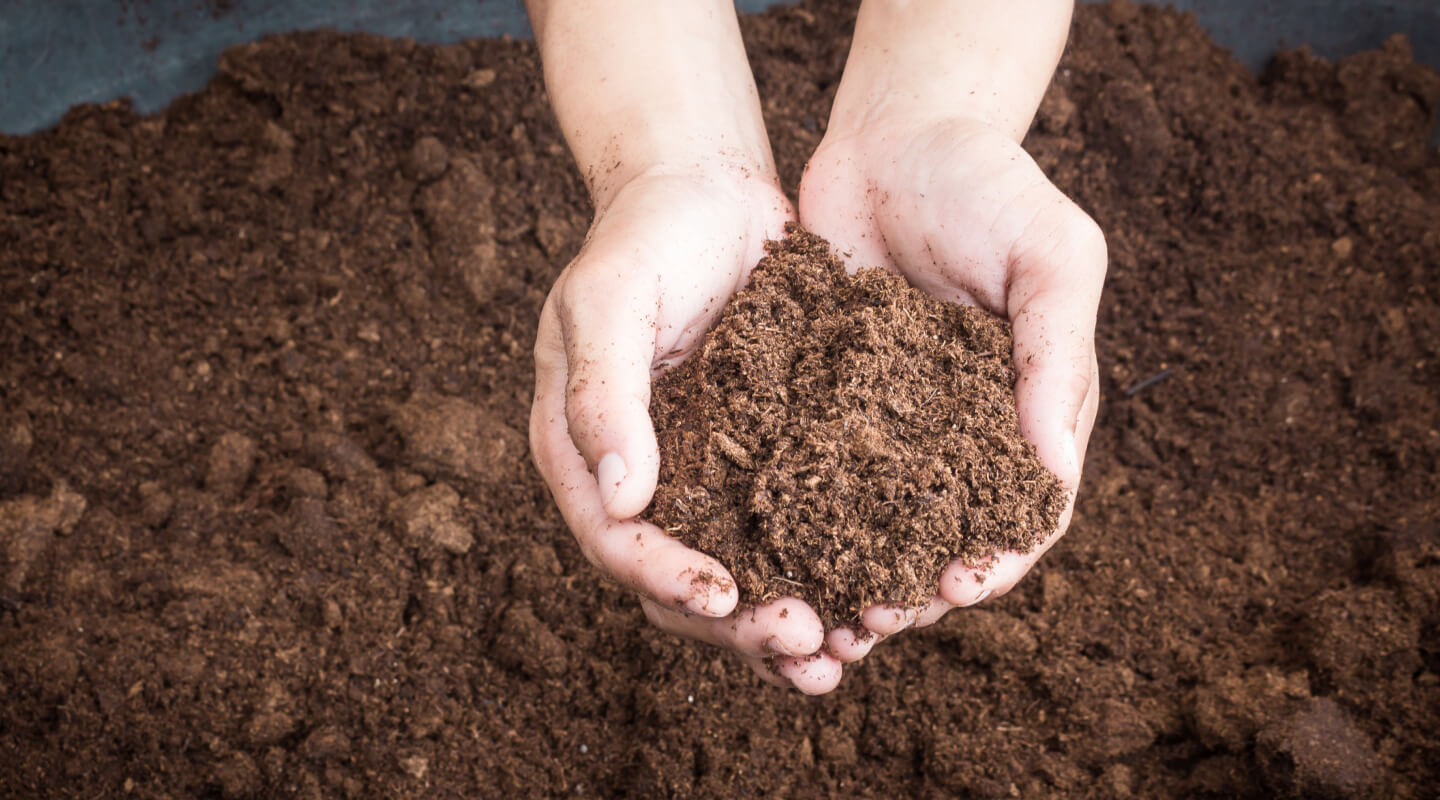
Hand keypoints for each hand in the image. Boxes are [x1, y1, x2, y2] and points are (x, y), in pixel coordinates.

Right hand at [529, 165, 844, 692]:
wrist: (705, 190)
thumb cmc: (645, 235)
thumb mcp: (609, 298)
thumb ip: (602, 391)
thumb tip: (619, 498)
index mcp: (584, 452)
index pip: (616, 541)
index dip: (666, 578)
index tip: (724, 596)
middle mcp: (641, 482)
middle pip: (676, 582)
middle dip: (737, 624)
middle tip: (806, 642)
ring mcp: (702, 477)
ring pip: (736, 575)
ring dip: (781, 626)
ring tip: (841, 655)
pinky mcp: (759, 463)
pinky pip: (786, 536)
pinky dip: (819, 575)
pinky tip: (865, 603)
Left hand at [798, 115, 1105, 659]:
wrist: (896, 133)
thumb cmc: (988, 184)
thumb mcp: (1050, 255)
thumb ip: (1055, 354)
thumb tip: (1054, 472)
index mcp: (1030, 409)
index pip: (1024, 510)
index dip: (998, 558)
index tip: (958, 588)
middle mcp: (961, 430)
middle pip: (944, 533)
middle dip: (914, 587)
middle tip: (872, 622)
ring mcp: (892, 421)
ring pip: (875, 520)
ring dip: (853, 571)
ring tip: (820, 614)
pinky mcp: (827, 401)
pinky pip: (815, 471)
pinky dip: (801, 516)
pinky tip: (771, 548)